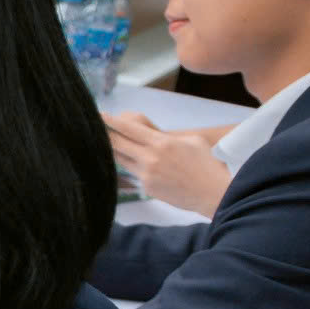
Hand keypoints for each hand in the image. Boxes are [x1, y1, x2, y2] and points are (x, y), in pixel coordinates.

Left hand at [103, 113, 233, 216]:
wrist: (214, 194)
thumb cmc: (206, 164)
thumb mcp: (191, 141)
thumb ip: (166, 136)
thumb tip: (149, 134)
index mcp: (161, 143)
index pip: (129, 129)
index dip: (111, 121)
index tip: (99, 114)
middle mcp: (150, 158)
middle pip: (117, 144)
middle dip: (105, 134)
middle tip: (95, 127)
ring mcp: (146, 175)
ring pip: (121, 159)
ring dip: (113, 150)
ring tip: (106, 142)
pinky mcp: (146, 188)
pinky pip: (133, 173)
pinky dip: (130, 165)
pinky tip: (129, 160)